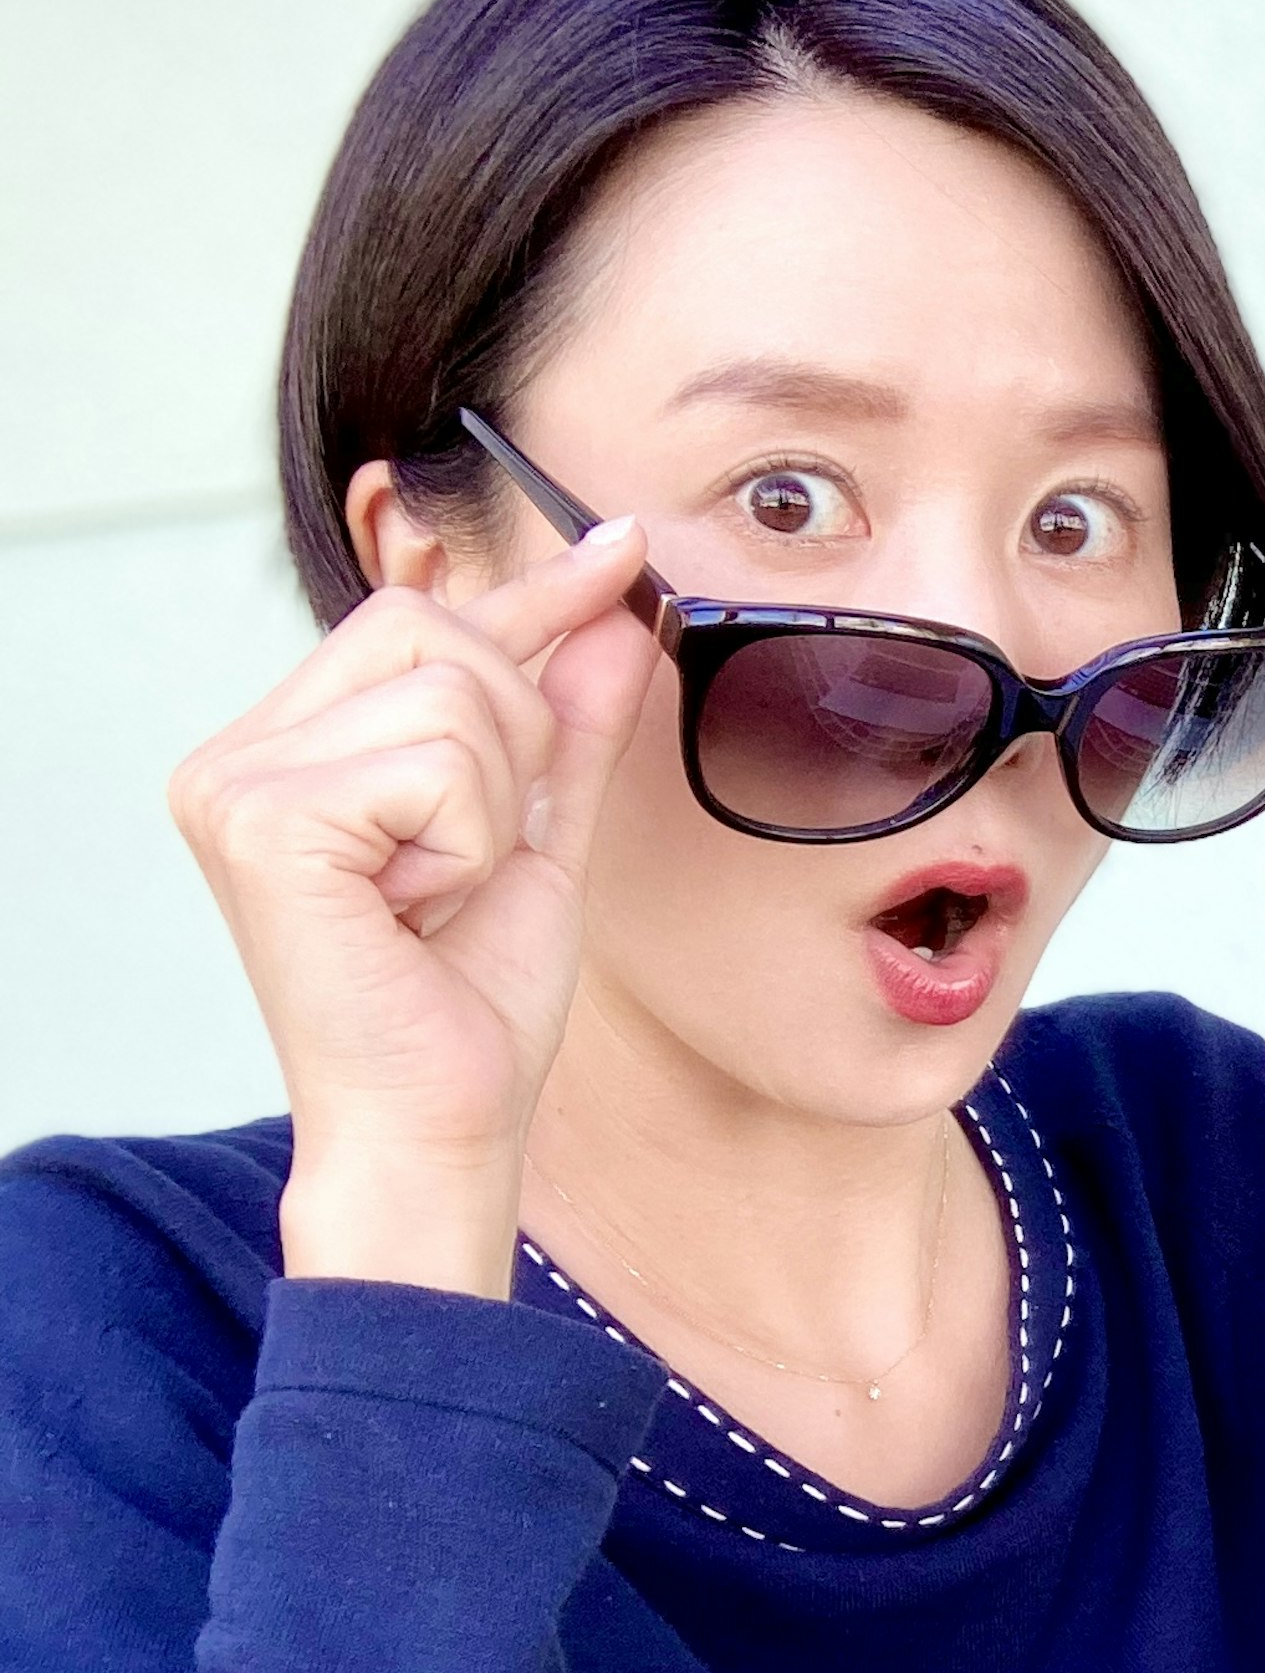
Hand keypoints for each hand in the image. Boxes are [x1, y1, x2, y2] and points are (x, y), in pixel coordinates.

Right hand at [167, 525, 658, 1295]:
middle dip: (511, 738)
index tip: (621, 551)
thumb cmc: (469, 1006)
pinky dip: (464, 840)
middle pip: (429, 629)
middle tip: (477, 852)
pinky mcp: (262, 816)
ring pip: (448, 693)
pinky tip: (420, 904)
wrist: (440, 1121)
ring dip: (490, 805)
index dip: (529, 595)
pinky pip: (434, 761)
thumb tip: (616, 612)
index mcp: (287, 752)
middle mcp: (238, 752)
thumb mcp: (538, 841)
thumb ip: (567, 730)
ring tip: (441, 889)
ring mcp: (236, 779)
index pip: (418, 622)